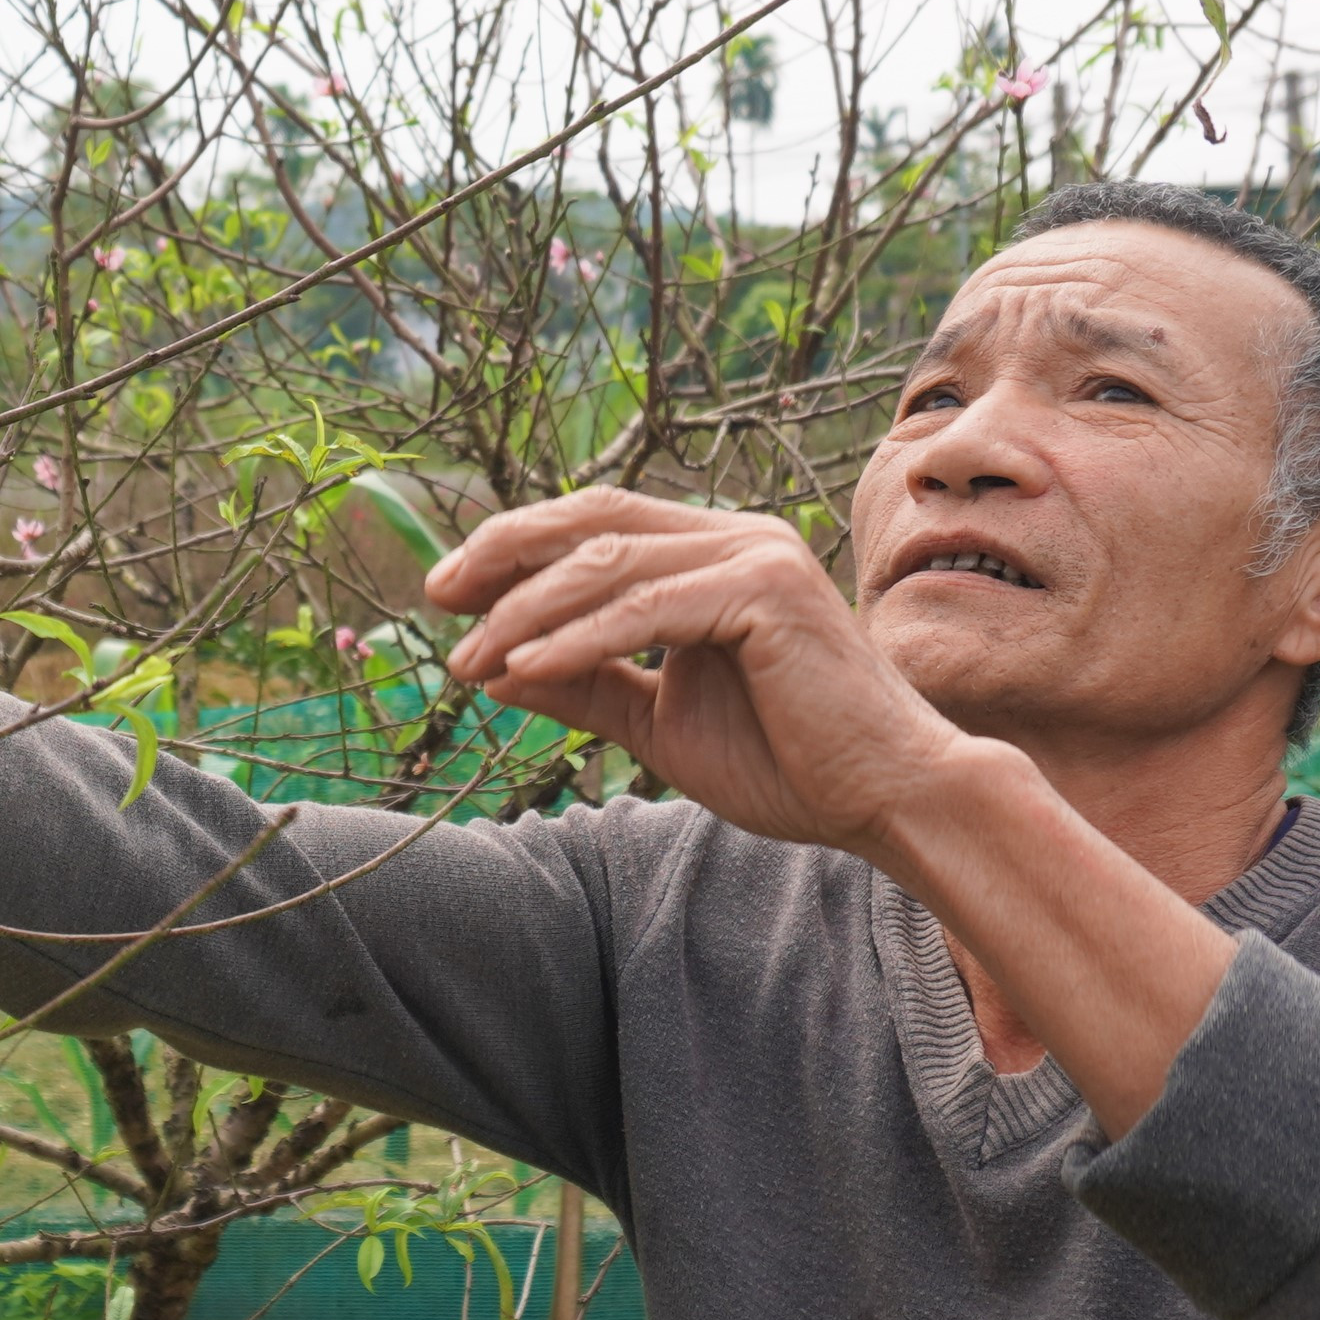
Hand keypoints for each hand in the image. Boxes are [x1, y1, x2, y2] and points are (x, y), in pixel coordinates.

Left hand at [427, 487, 976, 858]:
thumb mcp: (659, 721)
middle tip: (435, 600)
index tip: (445, 593)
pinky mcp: (767, 592)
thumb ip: (587, 685)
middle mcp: (736, 537)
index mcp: (714, 555)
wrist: (884, 799)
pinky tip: (524, 669)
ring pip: (609, 562)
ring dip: (525, 612)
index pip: (597, 523)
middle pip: (593, 519)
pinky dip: (577, 639)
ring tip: (470, 660)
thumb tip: (497, 669)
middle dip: (502, 557)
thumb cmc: (787, 763)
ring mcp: (756, 556)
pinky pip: (646, 607)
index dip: (514, 548)